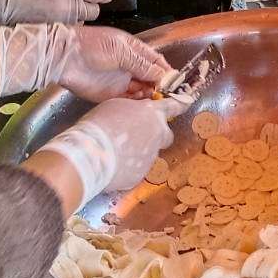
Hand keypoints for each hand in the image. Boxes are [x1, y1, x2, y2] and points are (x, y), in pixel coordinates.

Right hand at [0, 0, 115, 29]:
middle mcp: (67, 6)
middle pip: (95, 11)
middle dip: (92, 5)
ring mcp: (60, 23)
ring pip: (84, 22)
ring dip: (80, 16)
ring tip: (64, 8)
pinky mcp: (53, 34)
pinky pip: (71, 31)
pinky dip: (69, 25)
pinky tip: (57, 18)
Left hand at [0, 22, 170, 99]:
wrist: (64, 57)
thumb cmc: (93, 46)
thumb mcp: (122, 51)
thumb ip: (143, 65)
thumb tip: (165, 74)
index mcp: (134, 51)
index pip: (157, 62)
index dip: (168, 72)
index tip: (178, 83)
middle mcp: (130, 67)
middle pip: (152, 79)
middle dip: (161, 87)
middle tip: (170, 97)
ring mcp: (121, 82)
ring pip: (142, 91)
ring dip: (150, 96)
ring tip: (156, 102)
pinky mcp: (110, 96)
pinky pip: (129, 102)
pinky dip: (137, 104)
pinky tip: (143, 106)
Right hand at [37, 97, 175, 205]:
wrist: (90, 155)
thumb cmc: (99, 125)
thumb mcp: (116, 106)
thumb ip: (133, 109)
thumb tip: (135, 114)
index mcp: (152, 114)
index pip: (173, 107)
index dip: (179, 105)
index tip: (187, 102)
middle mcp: (157, 135)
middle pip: (166, 135)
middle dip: (156, 135)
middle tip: (138, 136)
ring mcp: (151, 156)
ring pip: (149, 153)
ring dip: (138, 152)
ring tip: (116, 151)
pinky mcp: (141, 174)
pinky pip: (136, 169)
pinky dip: (127, 167)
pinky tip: (113, 164)